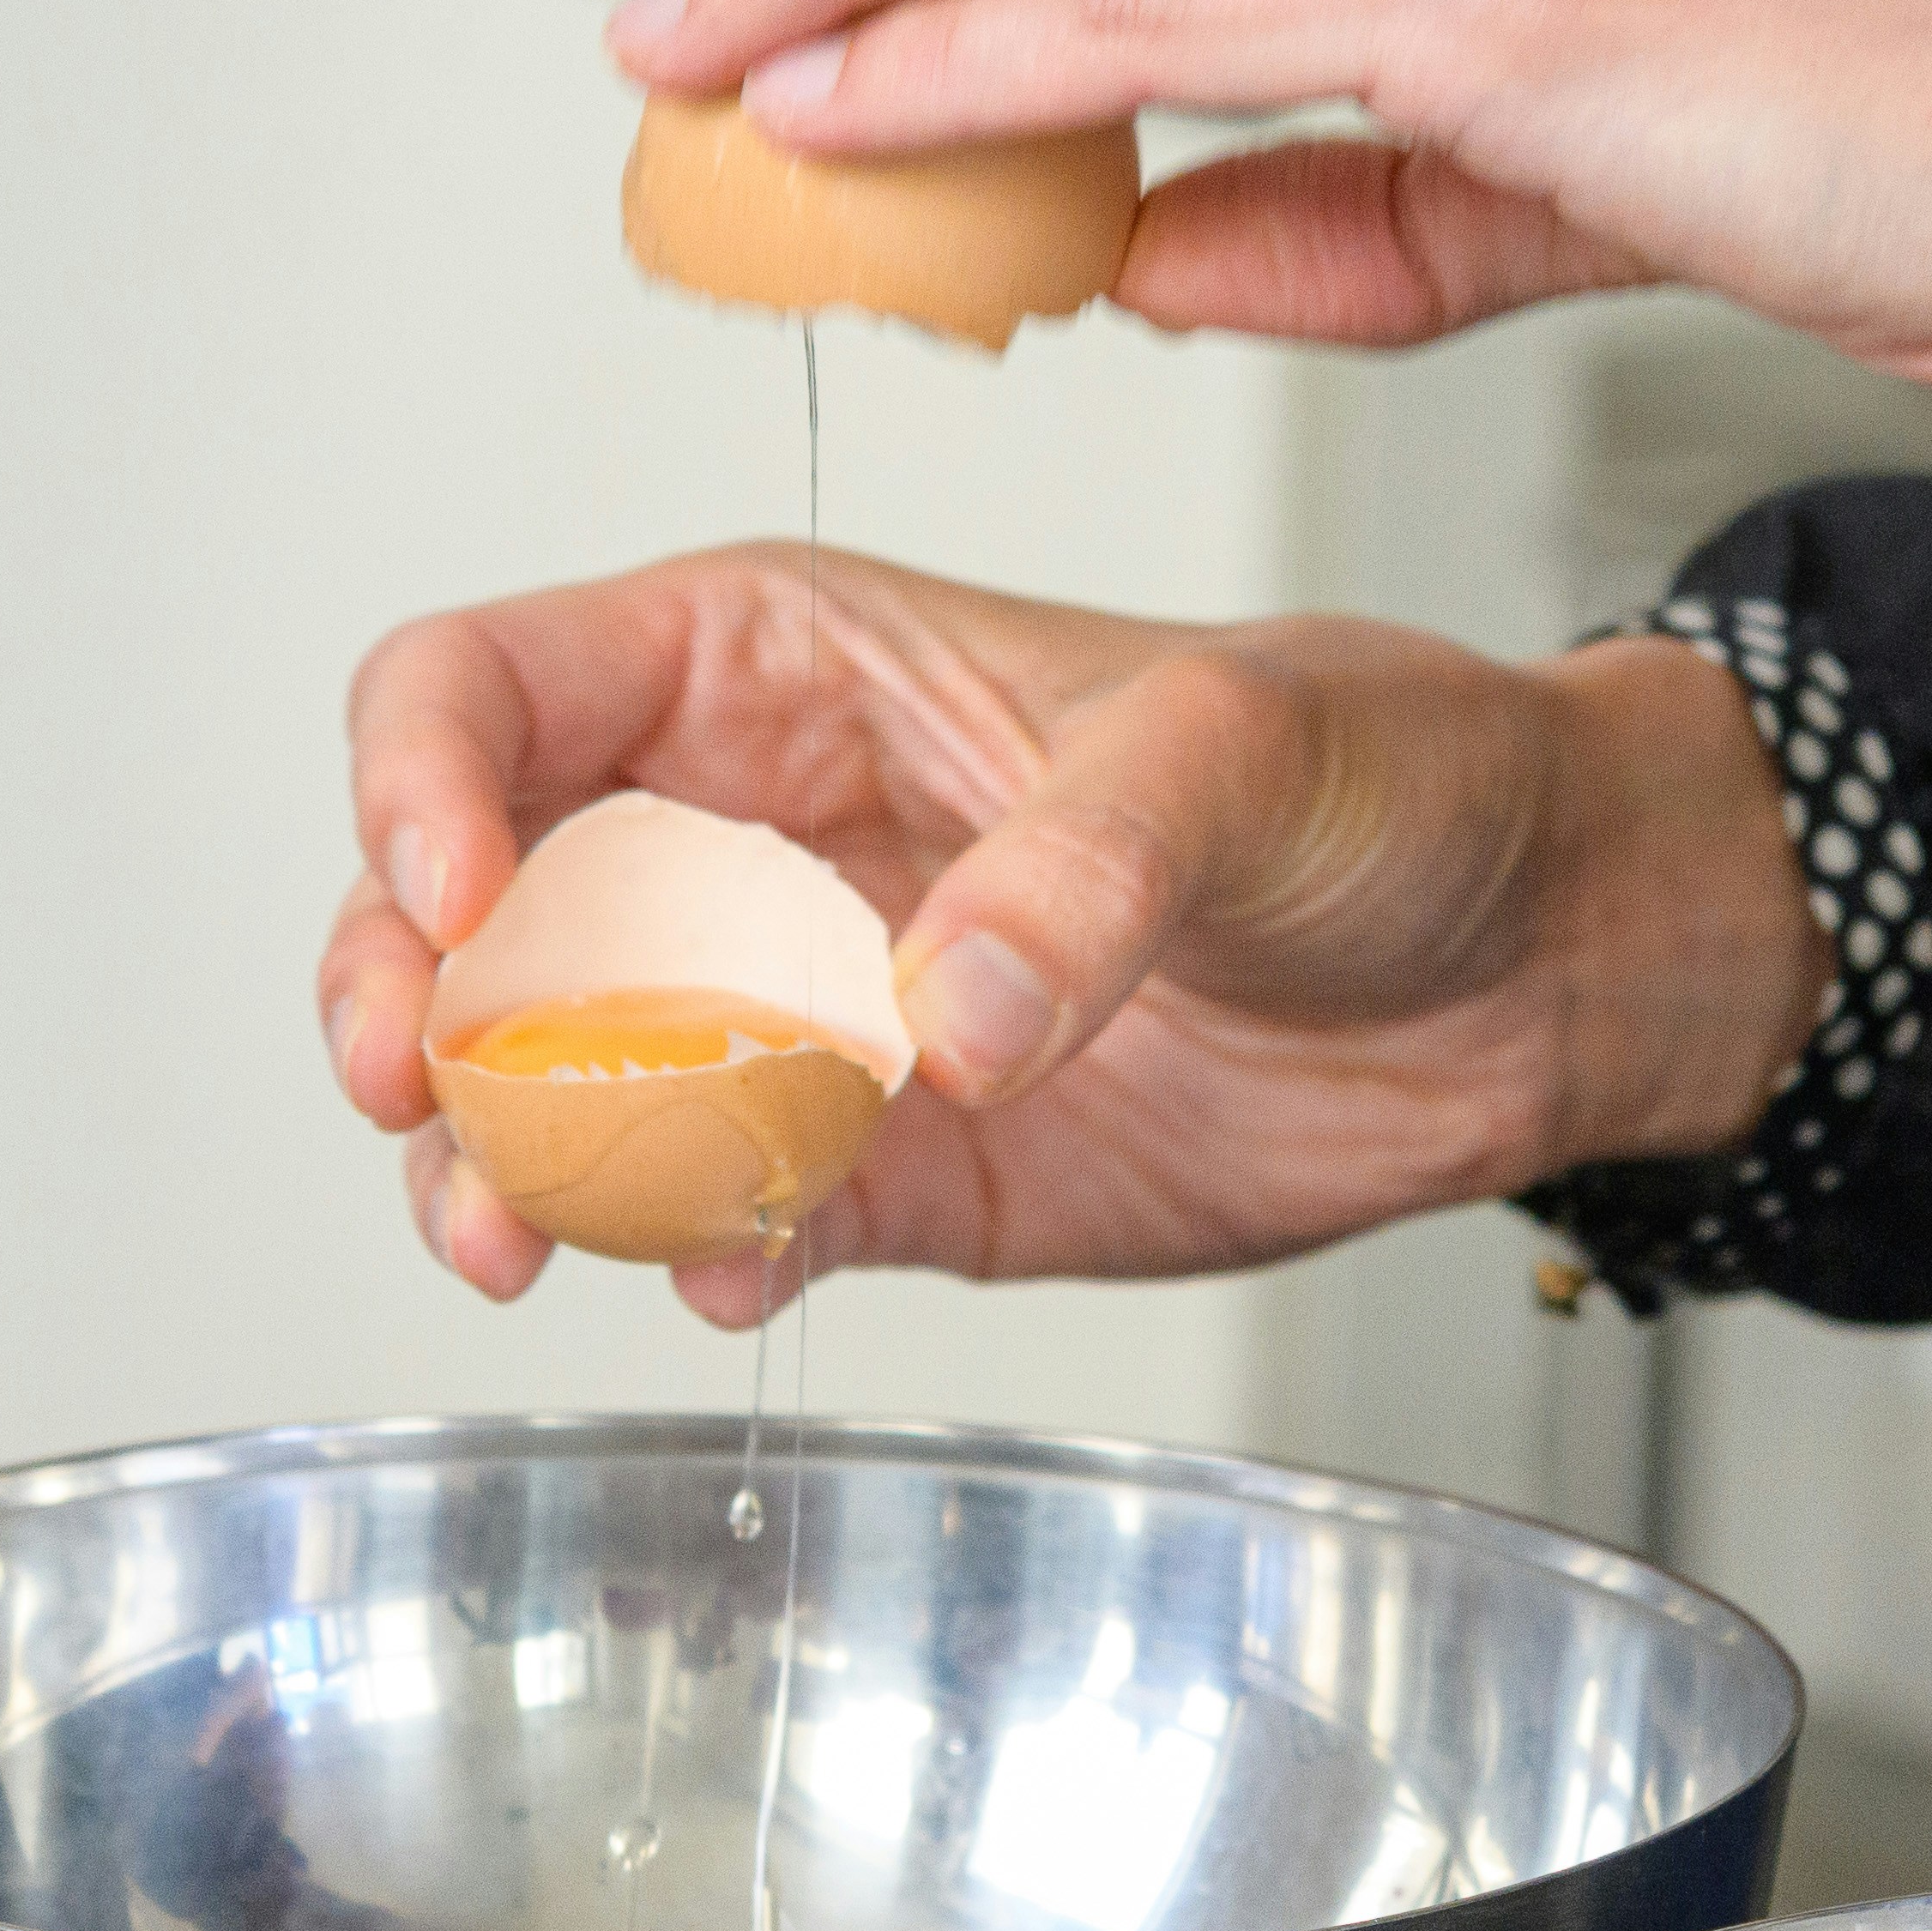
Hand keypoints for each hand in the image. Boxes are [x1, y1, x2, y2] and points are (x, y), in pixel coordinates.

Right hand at [319, 543, 1824, 1316]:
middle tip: (417, 1092)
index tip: (456, 895)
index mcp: (775, 662)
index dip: (422, 781)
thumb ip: (1085, 866)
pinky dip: (687, 1257)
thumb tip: (938, 1017)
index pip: (493, 688)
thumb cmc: (1388, 772)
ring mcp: (787, 1015)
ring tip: (518, 1234)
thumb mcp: (1246, 750)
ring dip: (494, 1163)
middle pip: (462, 908)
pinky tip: (744, 1268)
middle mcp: (740, 835)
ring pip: (543, 1087)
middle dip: (400, 1000)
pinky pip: (712, 1223)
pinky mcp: (869, 1172)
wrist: (1531, 965)